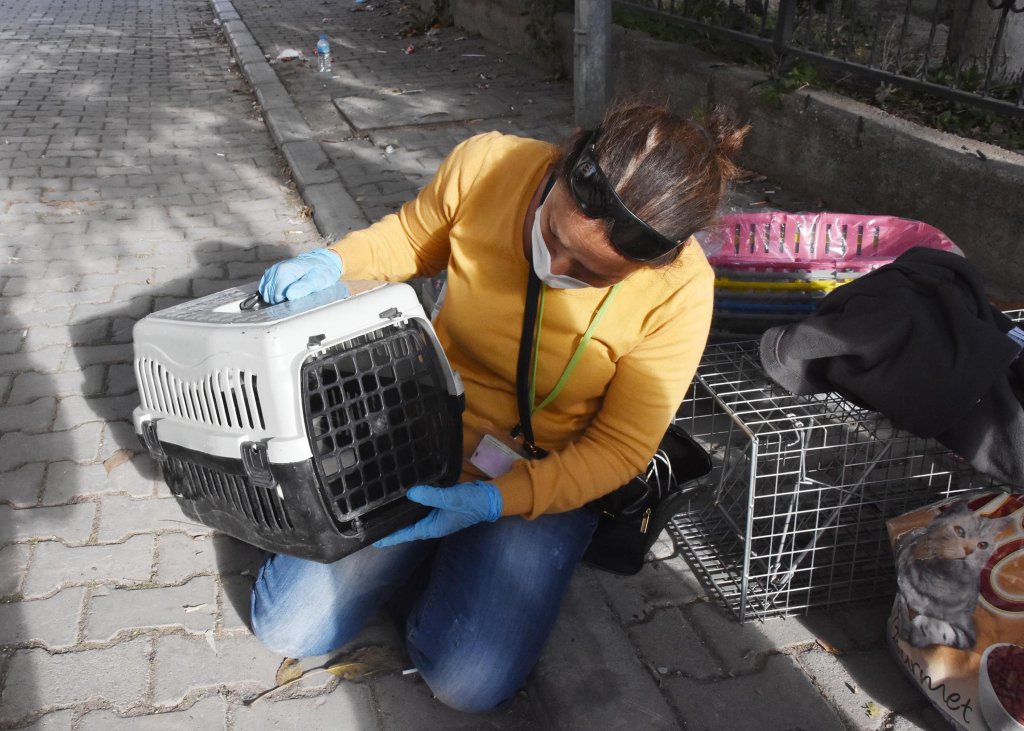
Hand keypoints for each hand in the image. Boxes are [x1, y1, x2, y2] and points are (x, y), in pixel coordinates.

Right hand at [259, 248, 342, 303]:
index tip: (298, 297)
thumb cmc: (321, 272)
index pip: (276, 297)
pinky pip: (264, 290)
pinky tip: (284, 292)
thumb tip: (289, 295)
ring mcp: (272, 271)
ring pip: (266, 294)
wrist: (322, 262)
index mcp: (285, 270)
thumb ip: (304, 287)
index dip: (287, 302)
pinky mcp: (270, 274)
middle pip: (271, 296)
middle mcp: (276, 269)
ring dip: (278, 297)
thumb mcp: (317, 280)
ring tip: (293, 292)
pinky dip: (272, 294)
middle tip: (298, 295)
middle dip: (283, 300)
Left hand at [373, 482, 502, 546]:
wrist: (487, 499)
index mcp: (432, 527)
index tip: (375, 540)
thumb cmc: (470, 503)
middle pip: (407, 527)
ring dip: (401, 516)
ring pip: (413, 517)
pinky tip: (404, 498)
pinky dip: (411, 504)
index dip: (391, 537)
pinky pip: (421, 507)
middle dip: (392, 527)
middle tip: (373, 525)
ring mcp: (436, 516)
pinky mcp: (439, 506)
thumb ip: (431, 496)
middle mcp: (432, 524)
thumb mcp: (450, 499)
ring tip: (384, 512)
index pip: (407, 534)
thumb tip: (411, 493)